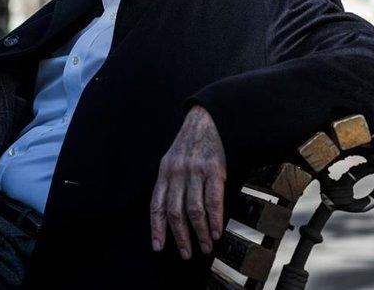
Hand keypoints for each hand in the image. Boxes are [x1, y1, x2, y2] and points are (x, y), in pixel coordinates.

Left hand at [150, 105, 226, 258]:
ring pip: (194, 210)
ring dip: (200, 233)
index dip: (157, 228)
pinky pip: (213, 200)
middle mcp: (176, 173)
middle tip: (186, 254)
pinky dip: (215, 219)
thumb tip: (170, 215)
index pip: (156, 205)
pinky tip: (217, 231)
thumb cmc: (189, 145)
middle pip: (175, 212)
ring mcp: (195, 172)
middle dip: (180, 237)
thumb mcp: (172, 161)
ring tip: (205, 246)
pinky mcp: (214, 170)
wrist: (206, 120)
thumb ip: (170, 184)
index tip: (158, 247)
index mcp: (164, 172)